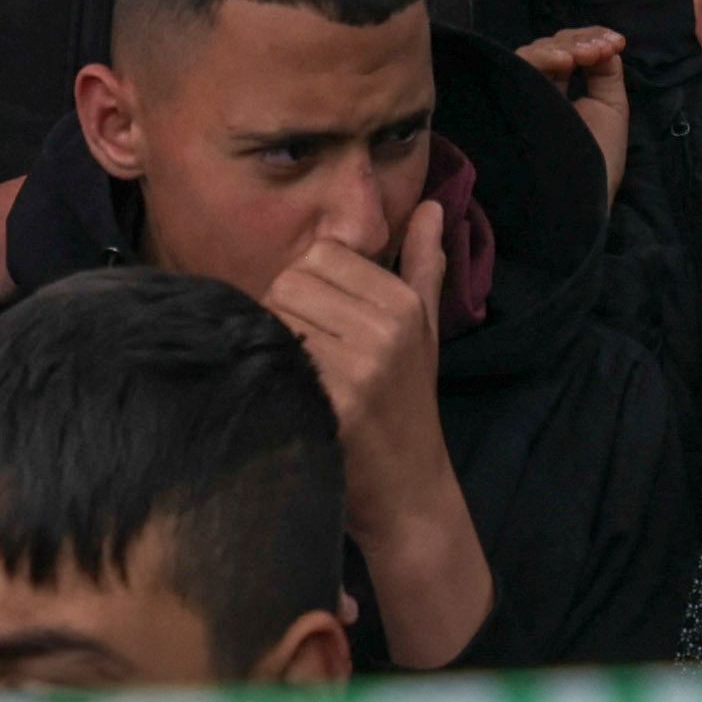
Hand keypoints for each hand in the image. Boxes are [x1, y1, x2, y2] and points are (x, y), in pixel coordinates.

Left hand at [268, 204, 489, 667]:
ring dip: (274, 339)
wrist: (408, 494)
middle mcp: (385, 327)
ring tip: (295, 372)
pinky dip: (272, 368)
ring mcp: (359, 366)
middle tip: (303, 351)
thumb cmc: (408, 408)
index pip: (322, 253)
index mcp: (402, 303)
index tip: (319, 323)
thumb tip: (429, 207)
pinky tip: (289, 391)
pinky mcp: (333, 402)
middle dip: (286, 309)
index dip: (308, 284)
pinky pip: (278, 355)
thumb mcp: (423, 333)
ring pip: (278, 313)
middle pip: (292, 280)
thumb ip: (423, 266)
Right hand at [521, 27, 630, 194]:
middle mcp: (536, 91)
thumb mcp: (611, 109)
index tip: (615, 42)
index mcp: (558, 94)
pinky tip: (566, 60)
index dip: (590, 39)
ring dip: (567, 46)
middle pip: (552, 47)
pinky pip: (519, 66)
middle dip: (582, 41)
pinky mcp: (507, 98)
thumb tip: (605, 41)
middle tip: (603, 49)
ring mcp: (521, 94)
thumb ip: (607, 72)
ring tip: (587, 55)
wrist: (578, 197)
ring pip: (534, 52)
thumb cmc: (597, 161)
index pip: (567, 52)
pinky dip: (544, 56)